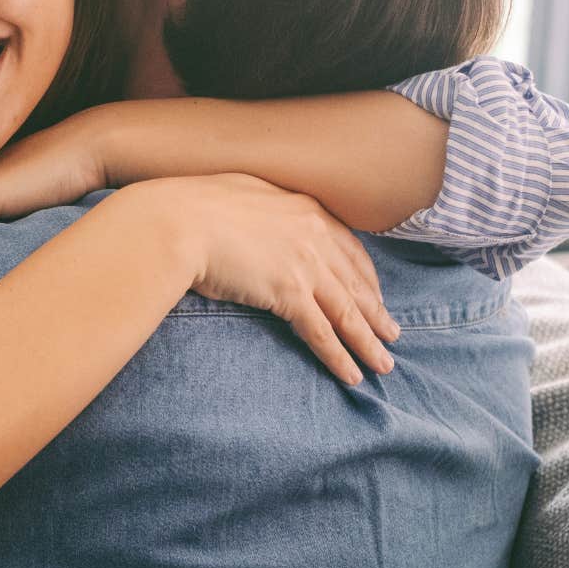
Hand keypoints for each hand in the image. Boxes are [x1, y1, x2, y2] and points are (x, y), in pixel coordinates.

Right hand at [145, 174, 398, 385]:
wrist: (176, 220)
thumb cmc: (193, 206)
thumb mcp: (240, 193)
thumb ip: (263, 209)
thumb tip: (257, 219)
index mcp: (304, 209)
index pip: (348, 248)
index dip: (366, 277)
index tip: (376, 296)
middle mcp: (314, 235)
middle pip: (356, 283)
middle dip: (377, 313)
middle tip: (393, 335)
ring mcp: (305, 264)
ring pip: (347, 311)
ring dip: (368, 342)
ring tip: (384, 364)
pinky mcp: (289, 293)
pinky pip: (322, 332)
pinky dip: (340, 356)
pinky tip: (352, 374)